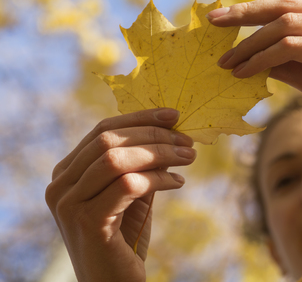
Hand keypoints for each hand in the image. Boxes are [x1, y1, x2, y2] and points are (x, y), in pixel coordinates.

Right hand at [45, 108, 195, 281]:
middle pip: (109, 140)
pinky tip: (178, 181)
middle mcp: (61, 185)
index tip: (173, 116)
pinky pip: (129, 185)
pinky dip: (159, 178)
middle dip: (153, 135)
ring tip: (188, 157)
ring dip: (160, 153)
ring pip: (117, 159)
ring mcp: (70, 203)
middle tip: (187, 141)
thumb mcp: (132, 192)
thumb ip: (140, 163)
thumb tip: (167, 131)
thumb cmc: (124, 237)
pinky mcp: (87, 222)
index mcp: (68, 172)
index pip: (102, 130)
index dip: (140, 118)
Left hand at [208, 0, 301, 173]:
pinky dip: (262, 58)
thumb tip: (255, 57)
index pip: (296, 6)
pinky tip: (244, 71)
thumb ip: (291, 64)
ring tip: (226, 62)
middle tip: (214, 23)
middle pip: (287, 6)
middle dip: (245, 14)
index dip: (259, 10)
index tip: (228, 18)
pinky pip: (292, 48)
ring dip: (250, 44)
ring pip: (286, 26)